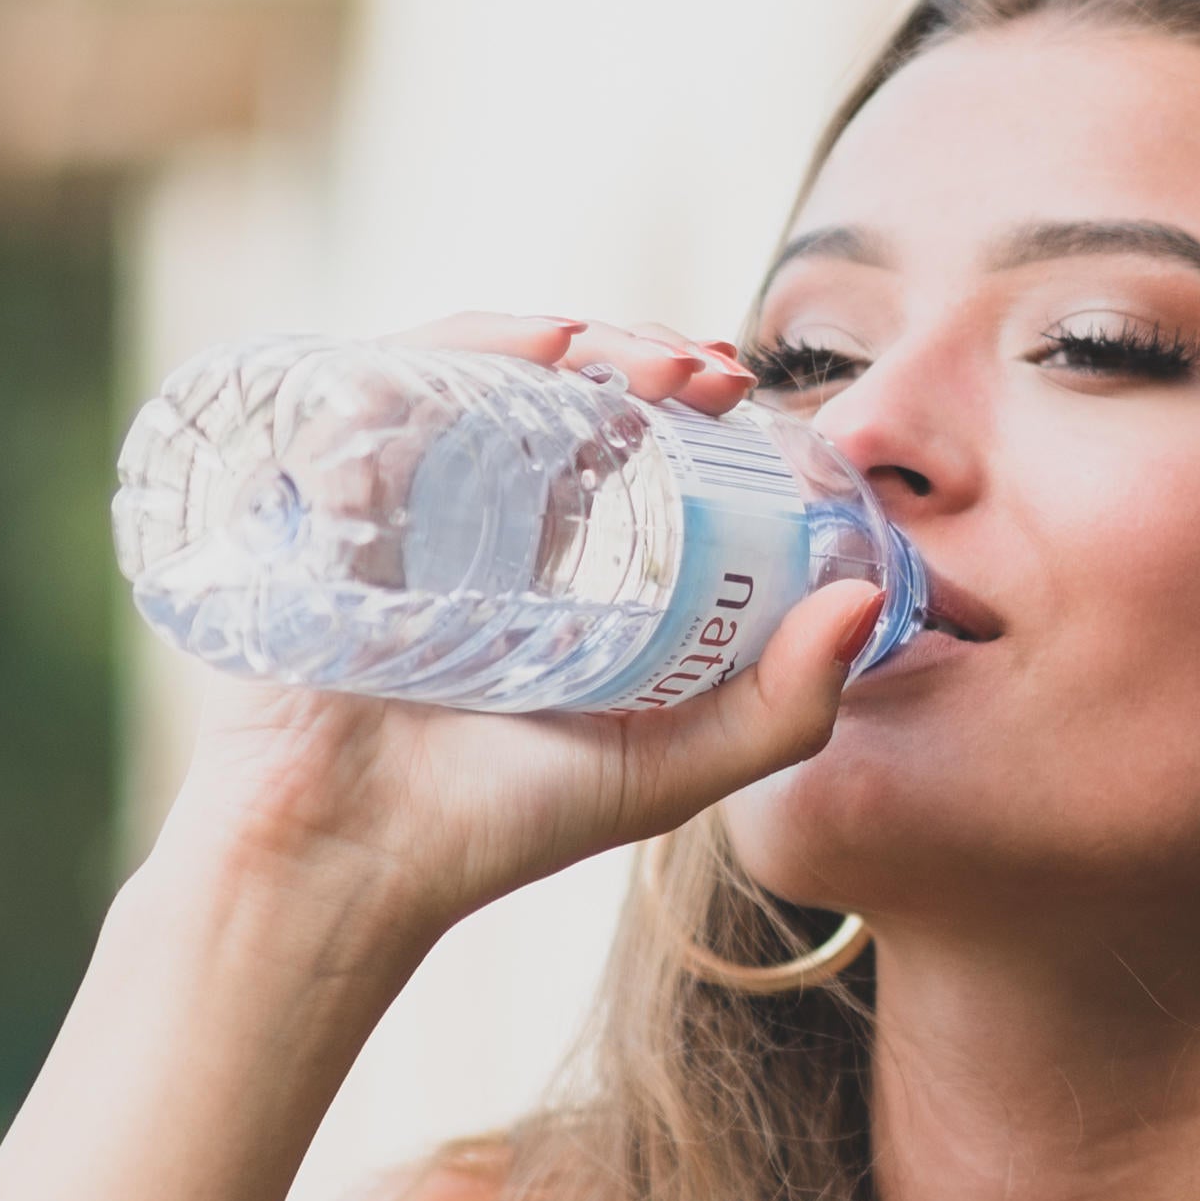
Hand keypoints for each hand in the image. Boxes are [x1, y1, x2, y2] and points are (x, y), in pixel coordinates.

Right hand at [147, 313, 869, 962]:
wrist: (351, 862)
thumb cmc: (497, 825)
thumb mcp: (672, 765)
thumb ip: (781, 704)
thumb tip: (872, 600)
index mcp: (540, 562)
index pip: (608, 440)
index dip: (677, 397)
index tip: (744, 389)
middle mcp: (466, 514)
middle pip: (552, 387)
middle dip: (639, 352)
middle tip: (715, 367)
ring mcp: (393, 495)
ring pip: (480, 369)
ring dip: (573, 337)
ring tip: (654, 359)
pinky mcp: (327, 490)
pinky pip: (391, 384)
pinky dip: (469, 349)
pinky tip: (546, 348)